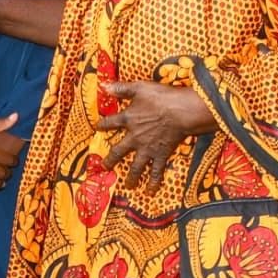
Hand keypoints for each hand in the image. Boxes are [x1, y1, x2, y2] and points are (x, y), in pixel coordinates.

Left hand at [94, 79, 214, 187]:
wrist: (180, 112)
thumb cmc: (161, 97)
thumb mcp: (139, 87)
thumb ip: (121, 88)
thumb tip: (104, 85)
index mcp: (128, 119)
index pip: (111, 122)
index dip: (103, 124)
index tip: (98, 127)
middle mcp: (134, 137)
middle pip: (118, 151)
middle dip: (110, 160)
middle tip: (103, 167)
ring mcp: (147, 148)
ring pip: (136, 166)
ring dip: (131, 177)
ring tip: (128, 185)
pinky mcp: (161, 155)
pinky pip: (156, 172)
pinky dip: (153, 183)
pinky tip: (150, 192)